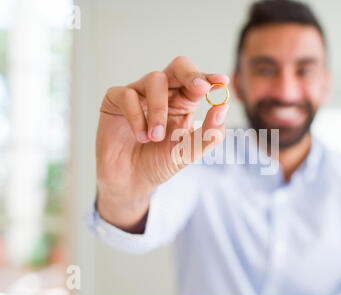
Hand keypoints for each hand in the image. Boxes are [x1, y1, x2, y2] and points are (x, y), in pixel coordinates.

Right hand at [96, 56, 228, 230]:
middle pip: (178, 66)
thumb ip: (209, 132)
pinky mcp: (115, 99)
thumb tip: (223, 107)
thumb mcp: (190, 151)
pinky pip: (127, 94)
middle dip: (191, 74)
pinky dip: (137, 117)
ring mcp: (139, 93)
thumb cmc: (161, 162)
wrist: (132, 182)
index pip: (198, 81)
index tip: (221, 81)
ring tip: (156, 137)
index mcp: (183, 102)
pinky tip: (140, 137)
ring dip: (159, 110)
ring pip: (155, 80)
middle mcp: (163, 93)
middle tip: (200, 88)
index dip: (210, 78)